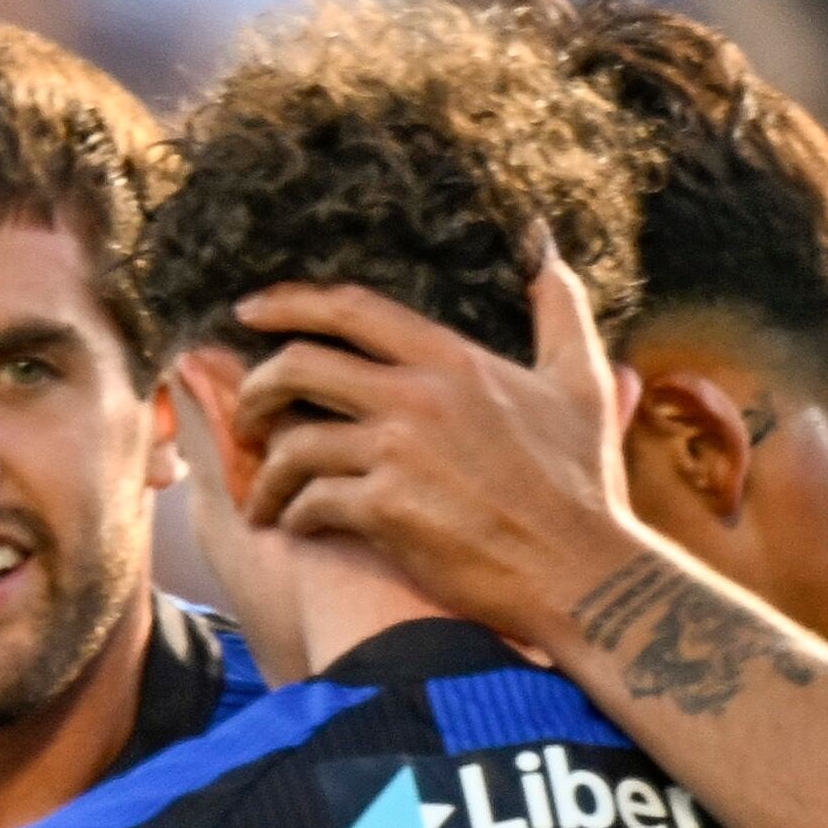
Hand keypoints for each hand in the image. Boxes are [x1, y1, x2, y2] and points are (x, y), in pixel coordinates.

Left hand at [231, 245, 648, 641]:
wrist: (583, 573)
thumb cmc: (583, 484)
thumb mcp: (583, 382)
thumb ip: (559, 311)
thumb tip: (546, 254)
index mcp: (453, 360)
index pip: (351, 310)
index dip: (288, 303)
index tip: (248, 311)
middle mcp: (419, 396)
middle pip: (298, 366)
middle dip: (255, 391)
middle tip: (244, 420)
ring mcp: (400, 453)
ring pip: (294, 443)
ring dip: (266, 473)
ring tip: (263, 497)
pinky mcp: (388, 512)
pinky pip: (309, 503)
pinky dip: (292, 515)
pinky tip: (297, 527)